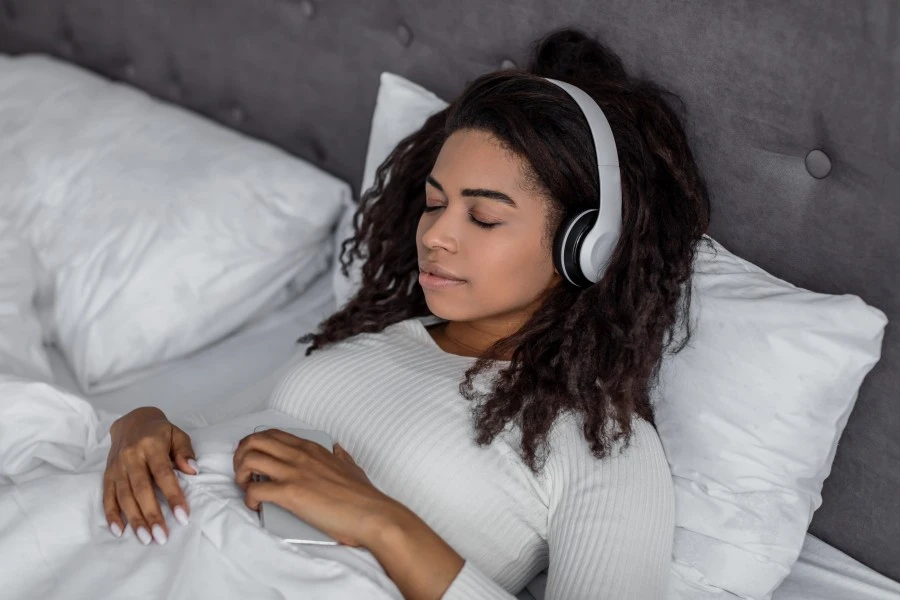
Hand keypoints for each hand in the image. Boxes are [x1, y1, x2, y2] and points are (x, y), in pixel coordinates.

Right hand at [103, 407, 197, 545]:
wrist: (131, 421)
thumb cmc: (159, 432)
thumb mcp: (177, 434)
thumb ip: (185, 452)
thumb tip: (193, 471)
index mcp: (151, 446)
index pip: (163, 474)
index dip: (173, 495)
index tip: (183, 516)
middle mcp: (131, 457)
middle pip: (141, 489)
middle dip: (151, 515)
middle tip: (161, 536)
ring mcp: (116, 467)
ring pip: (124, 497)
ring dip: (134, 519)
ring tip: (146, 539)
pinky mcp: (107, 474)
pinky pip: (107, 496)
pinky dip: (111, 515)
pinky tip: (119, 531)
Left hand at [233, 429, 397, 547]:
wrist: (372, 514)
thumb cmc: (363, 496)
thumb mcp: (352, 466)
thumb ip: (341, 456)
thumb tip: (338, 449)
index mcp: (312, 448)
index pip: (273, 434)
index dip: (255, 444)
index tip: (253, 458)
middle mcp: (299, 455)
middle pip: (254, 441)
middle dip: (240, 455)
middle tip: (243, 473)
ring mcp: (294, 473)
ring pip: (249, 460)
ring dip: (240, 475)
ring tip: (246, 488)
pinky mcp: (290, 494)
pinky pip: (254, 490)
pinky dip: (249, 499)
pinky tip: (257, 506)